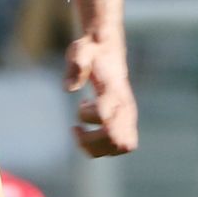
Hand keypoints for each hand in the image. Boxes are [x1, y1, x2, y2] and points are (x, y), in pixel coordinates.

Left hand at [65, 34, 137, 156]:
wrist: (108, 49)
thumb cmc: (90, 51)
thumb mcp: (80, 50)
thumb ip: (77, 64)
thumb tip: (69, 89)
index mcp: (114, 90)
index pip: (108, 118)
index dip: (92, 125)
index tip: (78, 114)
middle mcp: (125, 106)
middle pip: (115, 141)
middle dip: (91, 142)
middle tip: (75, 128)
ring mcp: (129, 116)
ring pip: (120, 147)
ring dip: (97, 146)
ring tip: (81, 130)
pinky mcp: (128, 122)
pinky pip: (122, 146)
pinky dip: (104, 146)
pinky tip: (92, 131)